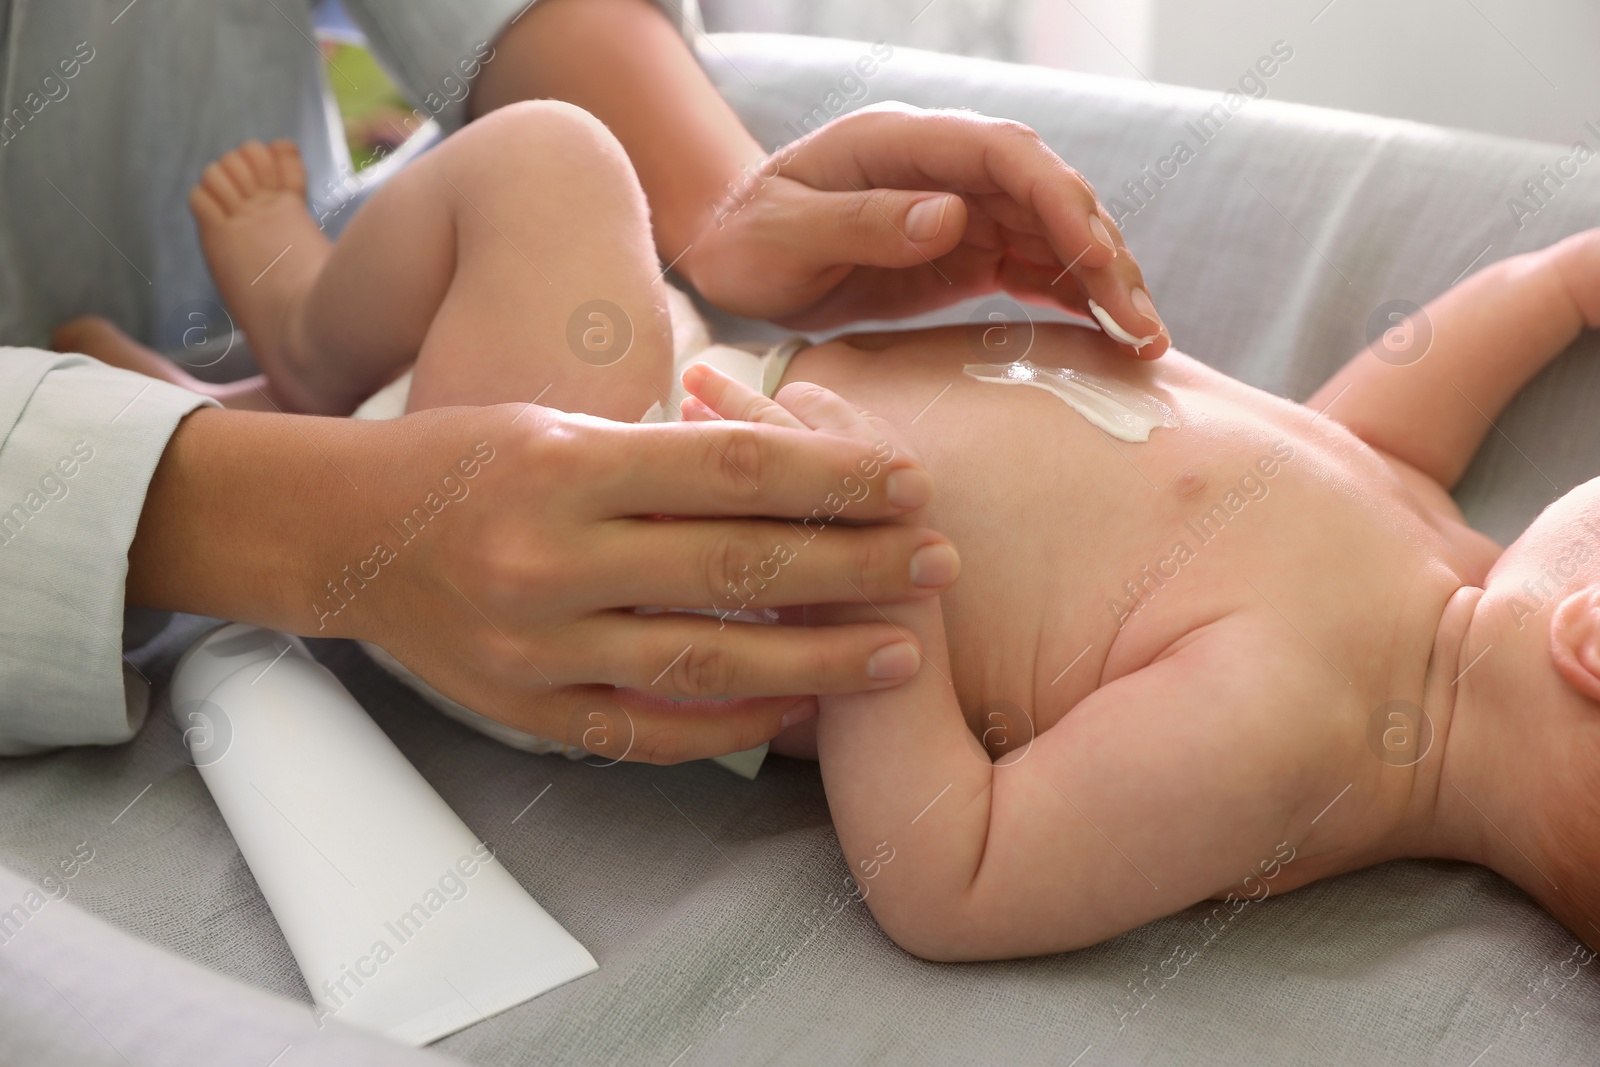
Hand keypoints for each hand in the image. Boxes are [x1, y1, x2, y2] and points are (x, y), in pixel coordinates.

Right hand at [353, 403, 961, 763]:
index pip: (731, 469)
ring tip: (901, 652)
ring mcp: (536, 646)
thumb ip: (669, 452)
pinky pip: (647, 733)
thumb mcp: (558, 421)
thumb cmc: (465, 458)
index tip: (913, 481)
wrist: (339, 532)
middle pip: (736, 566)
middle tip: (940, 563)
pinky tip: (797, 713)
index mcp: (565, 466)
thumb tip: (802, 469)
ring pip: (705, 662)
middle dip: (854, 566)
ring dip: (816, 662)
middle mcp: (549, 558)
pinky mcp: (525, 711)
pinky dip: (729, 729)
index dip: (834, 476)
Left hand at [680, 103, 1168, 357]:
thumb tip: (953, 216)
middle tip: (1140, 323)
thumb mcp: (784, 232)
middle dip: (1103, 253)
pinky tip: (1110, 335)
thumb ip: (863, 221)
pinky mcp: (965, 254)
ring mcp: (963, 211)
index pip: (1008, 155)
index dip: (1059, 201)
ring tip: (1145, 340)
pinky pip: (1035, 269)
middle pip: (1049, 196)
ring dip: (1104, 284)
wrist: (732, 255)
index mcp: (906, 142)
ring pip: (1056, 236)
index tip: (1095, 258)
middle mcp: (948, 169)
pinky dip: (1076, 300)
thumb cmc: (745, 237)